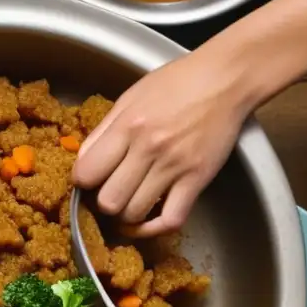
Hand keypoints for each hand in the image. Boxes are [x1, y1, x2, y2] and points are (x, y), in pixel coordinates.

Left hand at [72, 49, 252, 236]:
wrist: (224, 79)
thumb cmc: (176, 84)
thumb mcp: (131, 97)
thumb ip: (105, 131)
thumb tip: (82, 162)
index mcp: (127, 126)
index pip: (86, 173)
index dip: (82, 181)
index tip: (90, 180)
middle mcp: (148, 148)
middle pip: (109, 201)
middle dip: (104, 202)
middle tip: (112, 193)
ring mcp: (174, 166)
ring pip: (135, 214)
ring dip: (129, 215)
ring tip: (132, 202)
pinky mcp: (197, 179)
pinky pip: (171, 219)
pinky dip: (156, 228)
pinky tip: (150, 220)